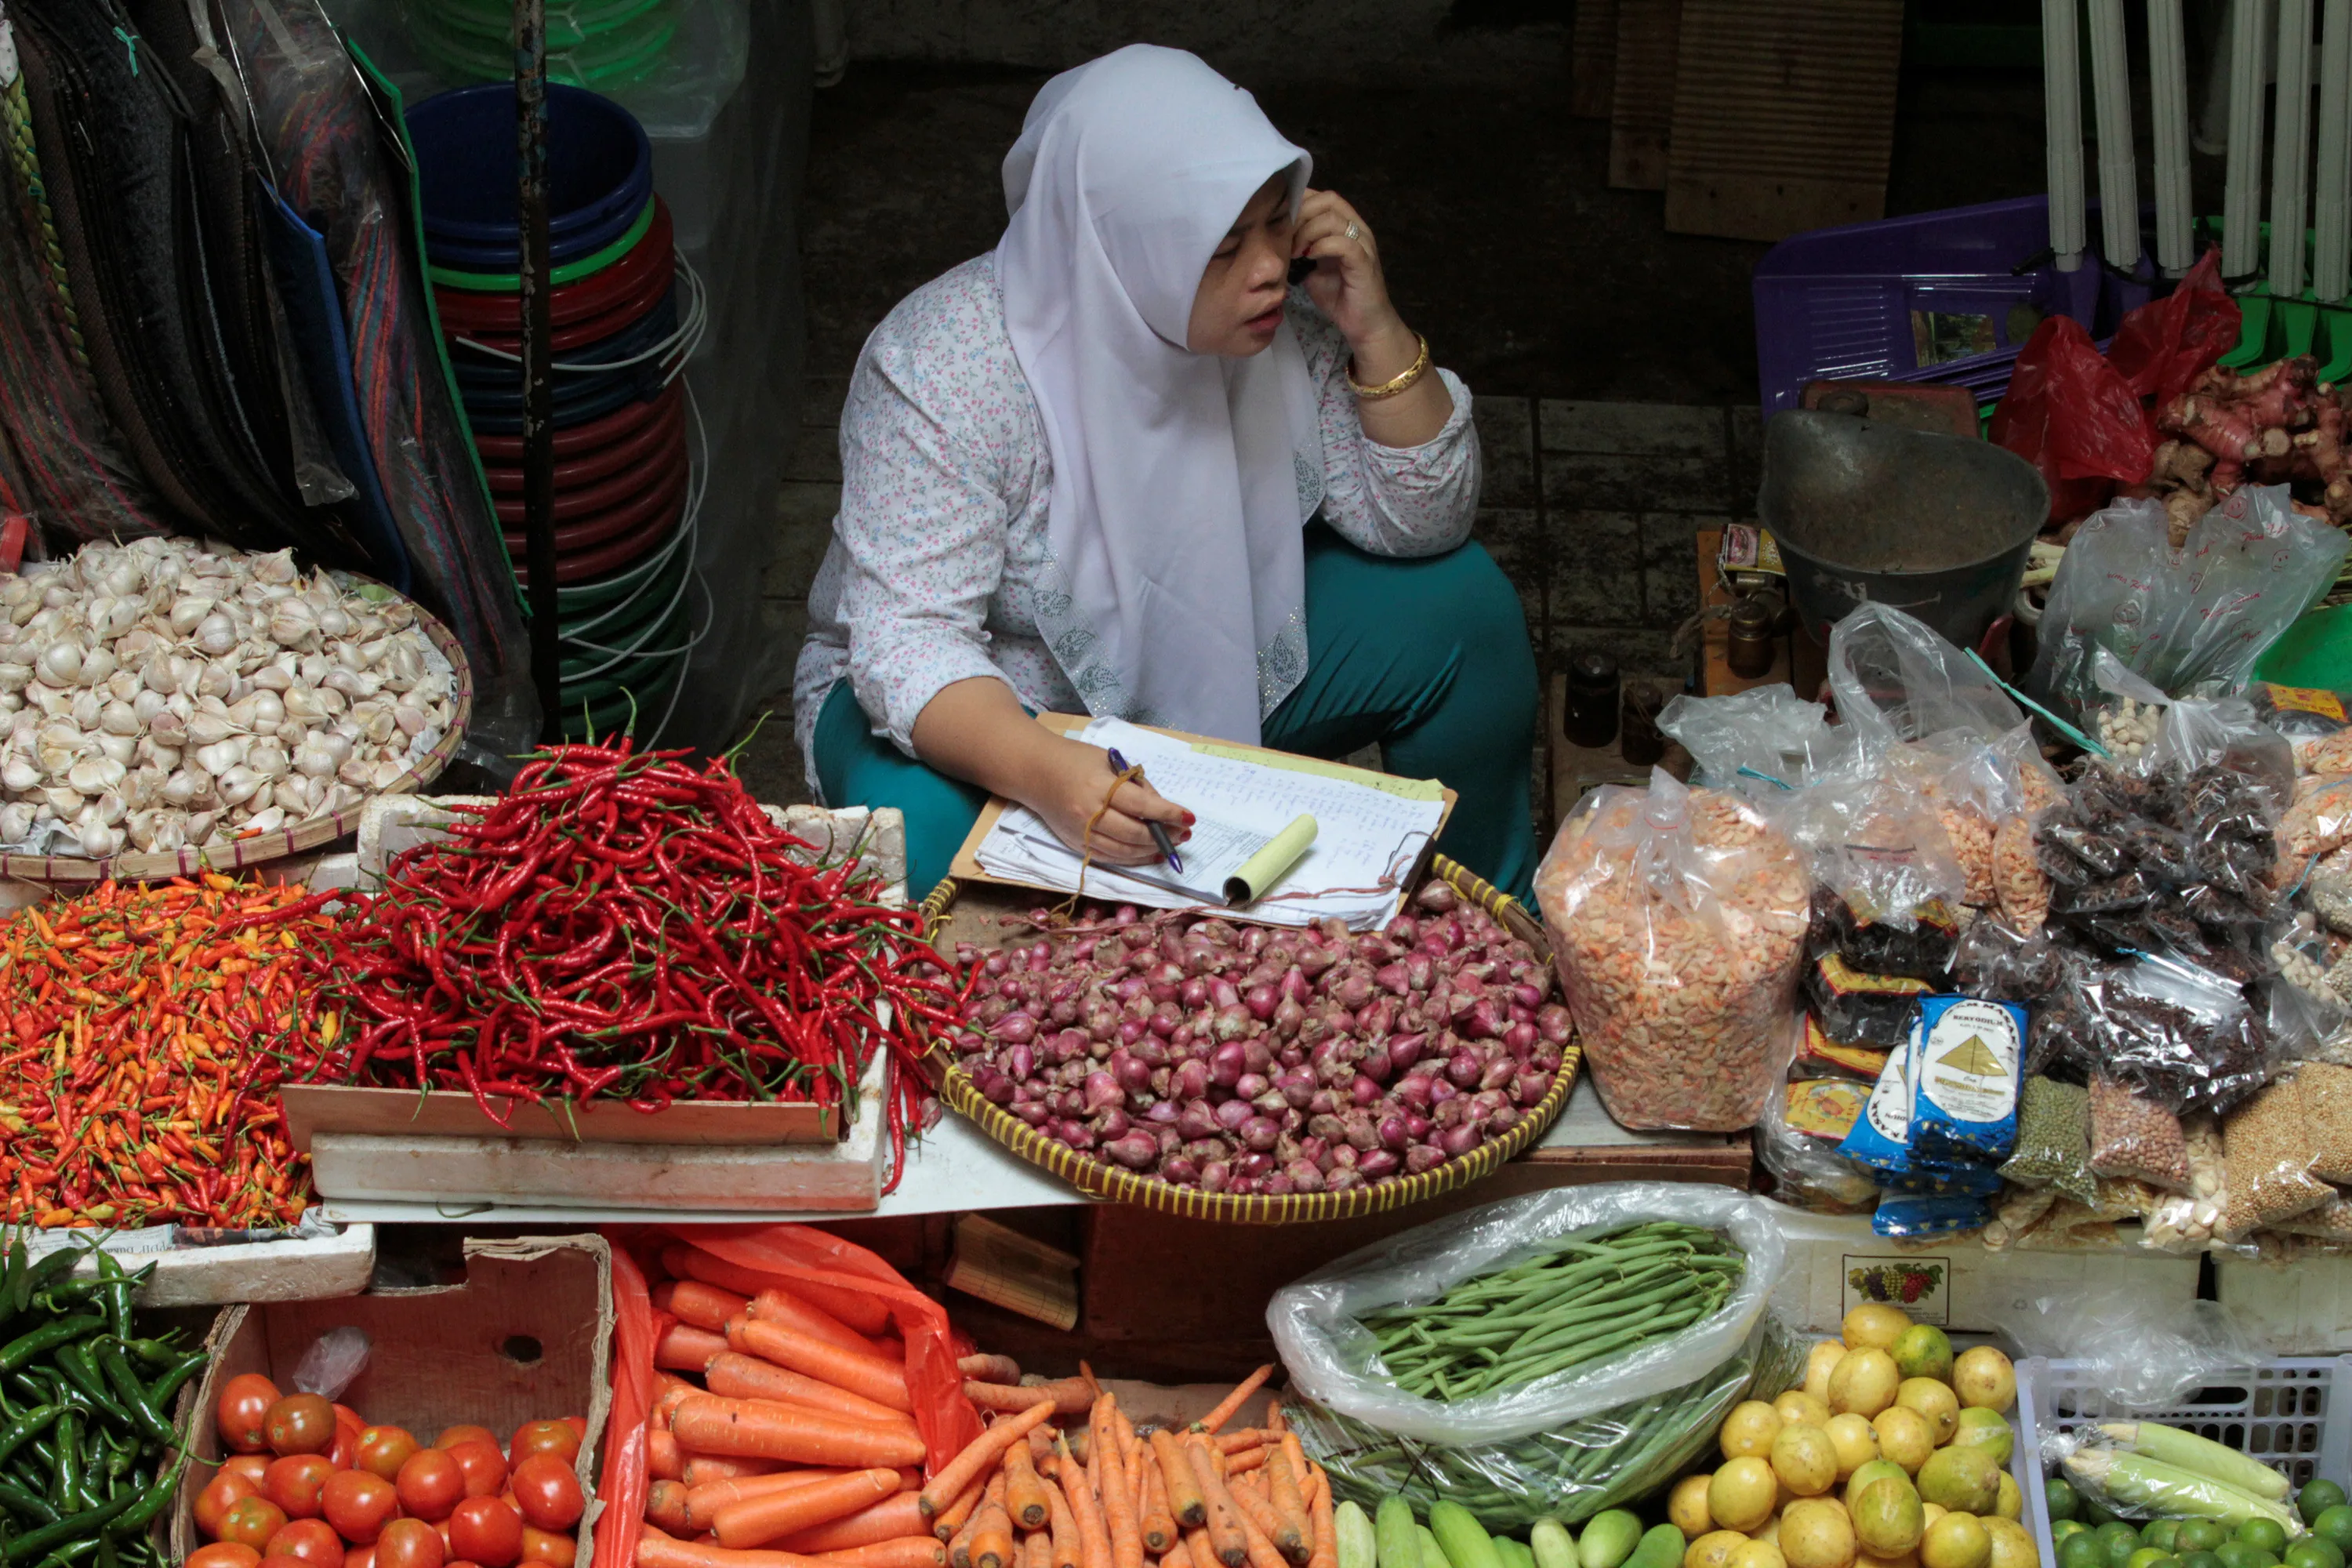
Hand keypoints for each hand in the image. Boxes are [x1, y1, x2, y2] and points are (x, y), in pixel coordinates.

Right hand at [1024, 737, 1191, 866]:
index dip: (1168, 813)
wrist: (1033, 771)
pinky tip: (1149, 854)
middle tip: (1184, 833)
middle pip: (1134, 834)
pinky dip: (1132, 859)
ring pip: (1123, 851)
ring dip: (1151, 851)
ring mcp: (1080, 833)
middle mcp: (1088, 813)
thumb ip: (1135, 784)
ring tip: (1172, 845)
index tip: (1189, 817)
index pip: (1141, 805)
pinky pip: (1108, 858)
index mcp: (1099, 786)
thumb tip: (1160, 808)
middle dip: (1164, 836)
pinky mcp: (1075, 844)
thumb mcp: (1109, 760)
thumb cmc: (1075, 759)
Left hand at [1292, 189, 1410, 363]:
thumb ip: (1298, 248)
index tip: (1281, 223)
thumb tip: (1274, 236)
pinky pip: (1343, 243)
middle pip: (1328, 200)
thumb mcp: (1310, 267)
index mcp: (1345, 225)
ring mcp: (1363, 244)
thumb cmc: (1338, 295)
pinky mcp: (1364, 262)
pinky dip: (1321, 247)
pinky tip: (1309, 258)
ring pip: (1333, 219)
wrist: (1363, 324)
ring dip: (1307, 232)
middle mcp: (1357, 228)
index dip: (1299, 202)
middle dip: (1301, 214)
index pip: (1321, 196)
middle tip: (1286, 237)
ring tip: (1295, 251)